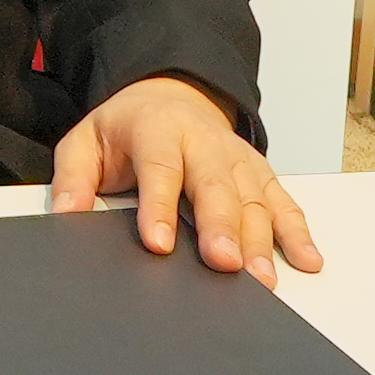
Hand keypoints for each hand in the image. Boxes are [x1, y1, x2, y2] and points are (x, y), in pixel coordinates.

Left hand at [49, 74, 321, 286]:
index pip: (160, 169)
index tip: (158, 243)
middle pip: (216, 187)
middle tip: (223, 263)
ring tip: (262, 279)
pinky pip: (283, 203)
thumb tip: (67, 213)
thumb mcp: (86, 139)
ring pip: (254, 200)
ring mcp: (237, 160)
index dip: (159, 207)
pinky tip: (307, 260)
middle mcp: (204, 144)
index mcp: (157, 131)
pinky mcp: (260, 174)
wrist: (169, 94)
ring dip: (261, 241)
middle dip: (221, 226)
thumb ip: (74, 176)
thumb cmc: (127, 127)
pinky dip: (298, 231)